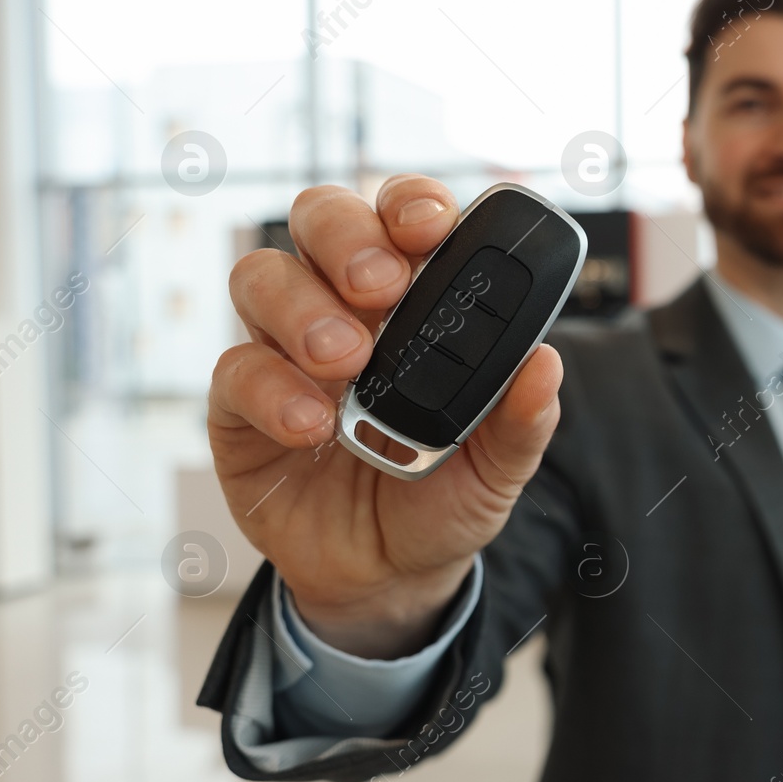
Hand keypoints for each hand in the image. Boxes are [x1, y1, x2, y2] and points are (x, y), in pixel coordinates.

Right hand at [208, 175, 562, 657]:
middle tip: (379, 284)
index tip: (431, 227)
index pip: (403, 217)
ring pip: (263, 275)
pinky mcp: (240, 405)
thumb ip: (523, 419)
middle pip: (322, 218)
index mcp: (415, 300)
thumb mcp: (499, 466)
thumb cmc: (444, 497)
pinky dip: (272, 389)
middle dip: (347, 234)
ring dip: (303, 306)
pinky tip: (313, 426)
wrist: (389, 577)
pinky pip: (236, 368)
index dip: (412, 204)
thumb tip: (546, 364)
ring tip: (347, 360)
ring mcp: (286, 350)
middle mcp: (345, 307)